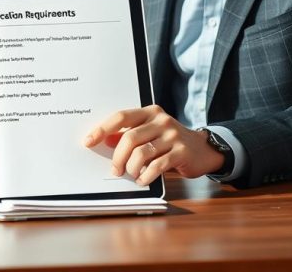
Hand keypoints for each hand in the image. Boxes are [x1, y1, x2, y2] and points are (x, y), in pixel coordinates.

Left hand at [83, 105, 223, 185]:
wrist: (203, 149)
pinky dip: (146, 175)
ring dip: (131, 167)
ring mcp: (173, 135)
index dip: (102, 129)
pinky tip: (142, 179)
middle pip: (130, 138)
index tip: (88, 141)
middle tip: (114, 170)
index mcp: (149, 112)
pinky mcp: (182, 152)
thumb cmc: (169, 142)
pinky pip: (157, 165)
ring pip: (142, 153)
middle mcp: (161, 120)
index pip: (121, 117)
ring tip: (130, 174)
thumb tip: (104, 140)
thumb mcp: (149, 133)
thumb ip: (129, 135)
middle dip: (117, 157)